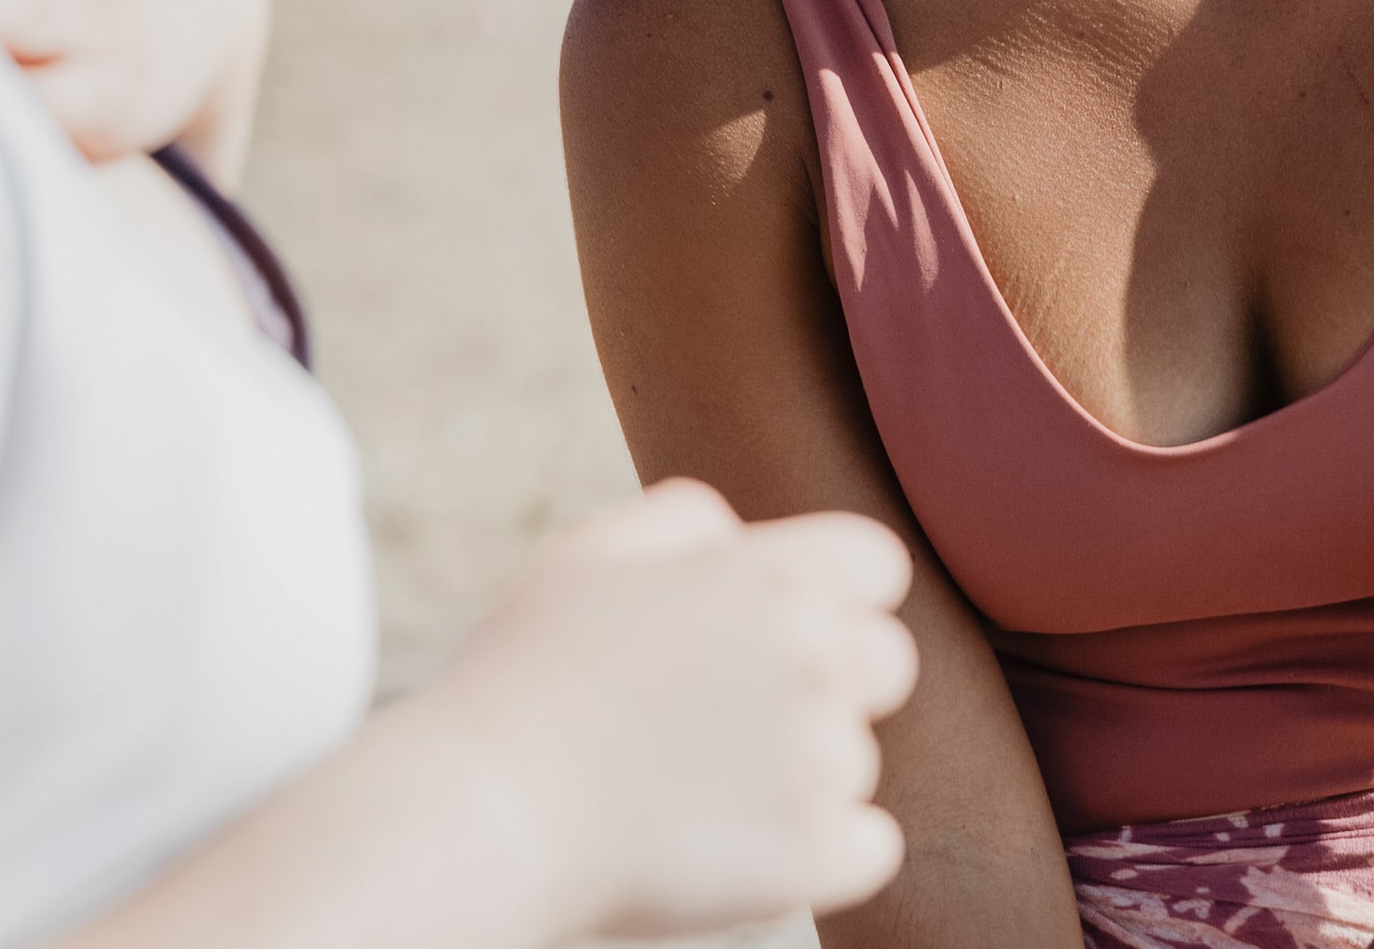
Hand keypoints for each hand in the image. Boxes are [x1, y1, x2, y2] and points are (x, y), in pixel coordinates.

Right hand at [412, 481, 917, 939]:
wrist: (484, 812)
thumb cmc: (526, 677)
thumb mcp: (591, 552)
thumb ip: (686, 519)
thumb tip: (739, 536)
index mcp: (775, 577)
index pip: (878, 567)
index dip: (835, 598)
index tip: (777, 634)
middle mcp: (816, 660)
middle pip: (890, 662)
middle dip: (833, 682)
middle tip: (736, 716)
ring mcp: (820, 762)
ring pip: (858, 761)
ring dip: (801, 774)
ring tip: (694, 784)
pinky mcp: (813, 855)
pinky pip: (868, 848)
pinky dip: (817, 853)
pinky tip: (735, 841)